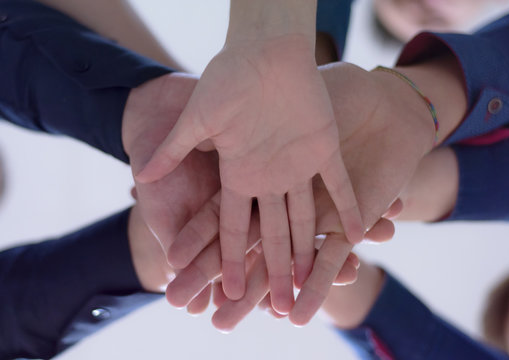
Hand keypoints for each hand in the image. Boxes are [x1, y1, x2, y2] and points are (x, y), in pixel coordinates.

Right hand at [136, 35, 363, 313]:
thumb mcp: (196, 119)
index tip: (232, 292)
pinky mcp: (324, 148)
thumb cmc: (226, 79)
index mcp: (239, 174)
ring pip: (307, 218)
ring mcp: (298, 165)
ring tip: (318, 283)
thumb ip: (173, 149)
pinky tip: (360, 235)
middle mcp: (269, 177)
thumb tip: (137, 175)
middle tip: (282, 308)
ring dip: (312, 250)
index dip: (233, 260)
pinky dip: (350, 208)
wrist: (263, 50)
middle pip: (272, 234)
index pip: (234, 227)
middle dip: (275, 270)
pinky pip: (339, 184)